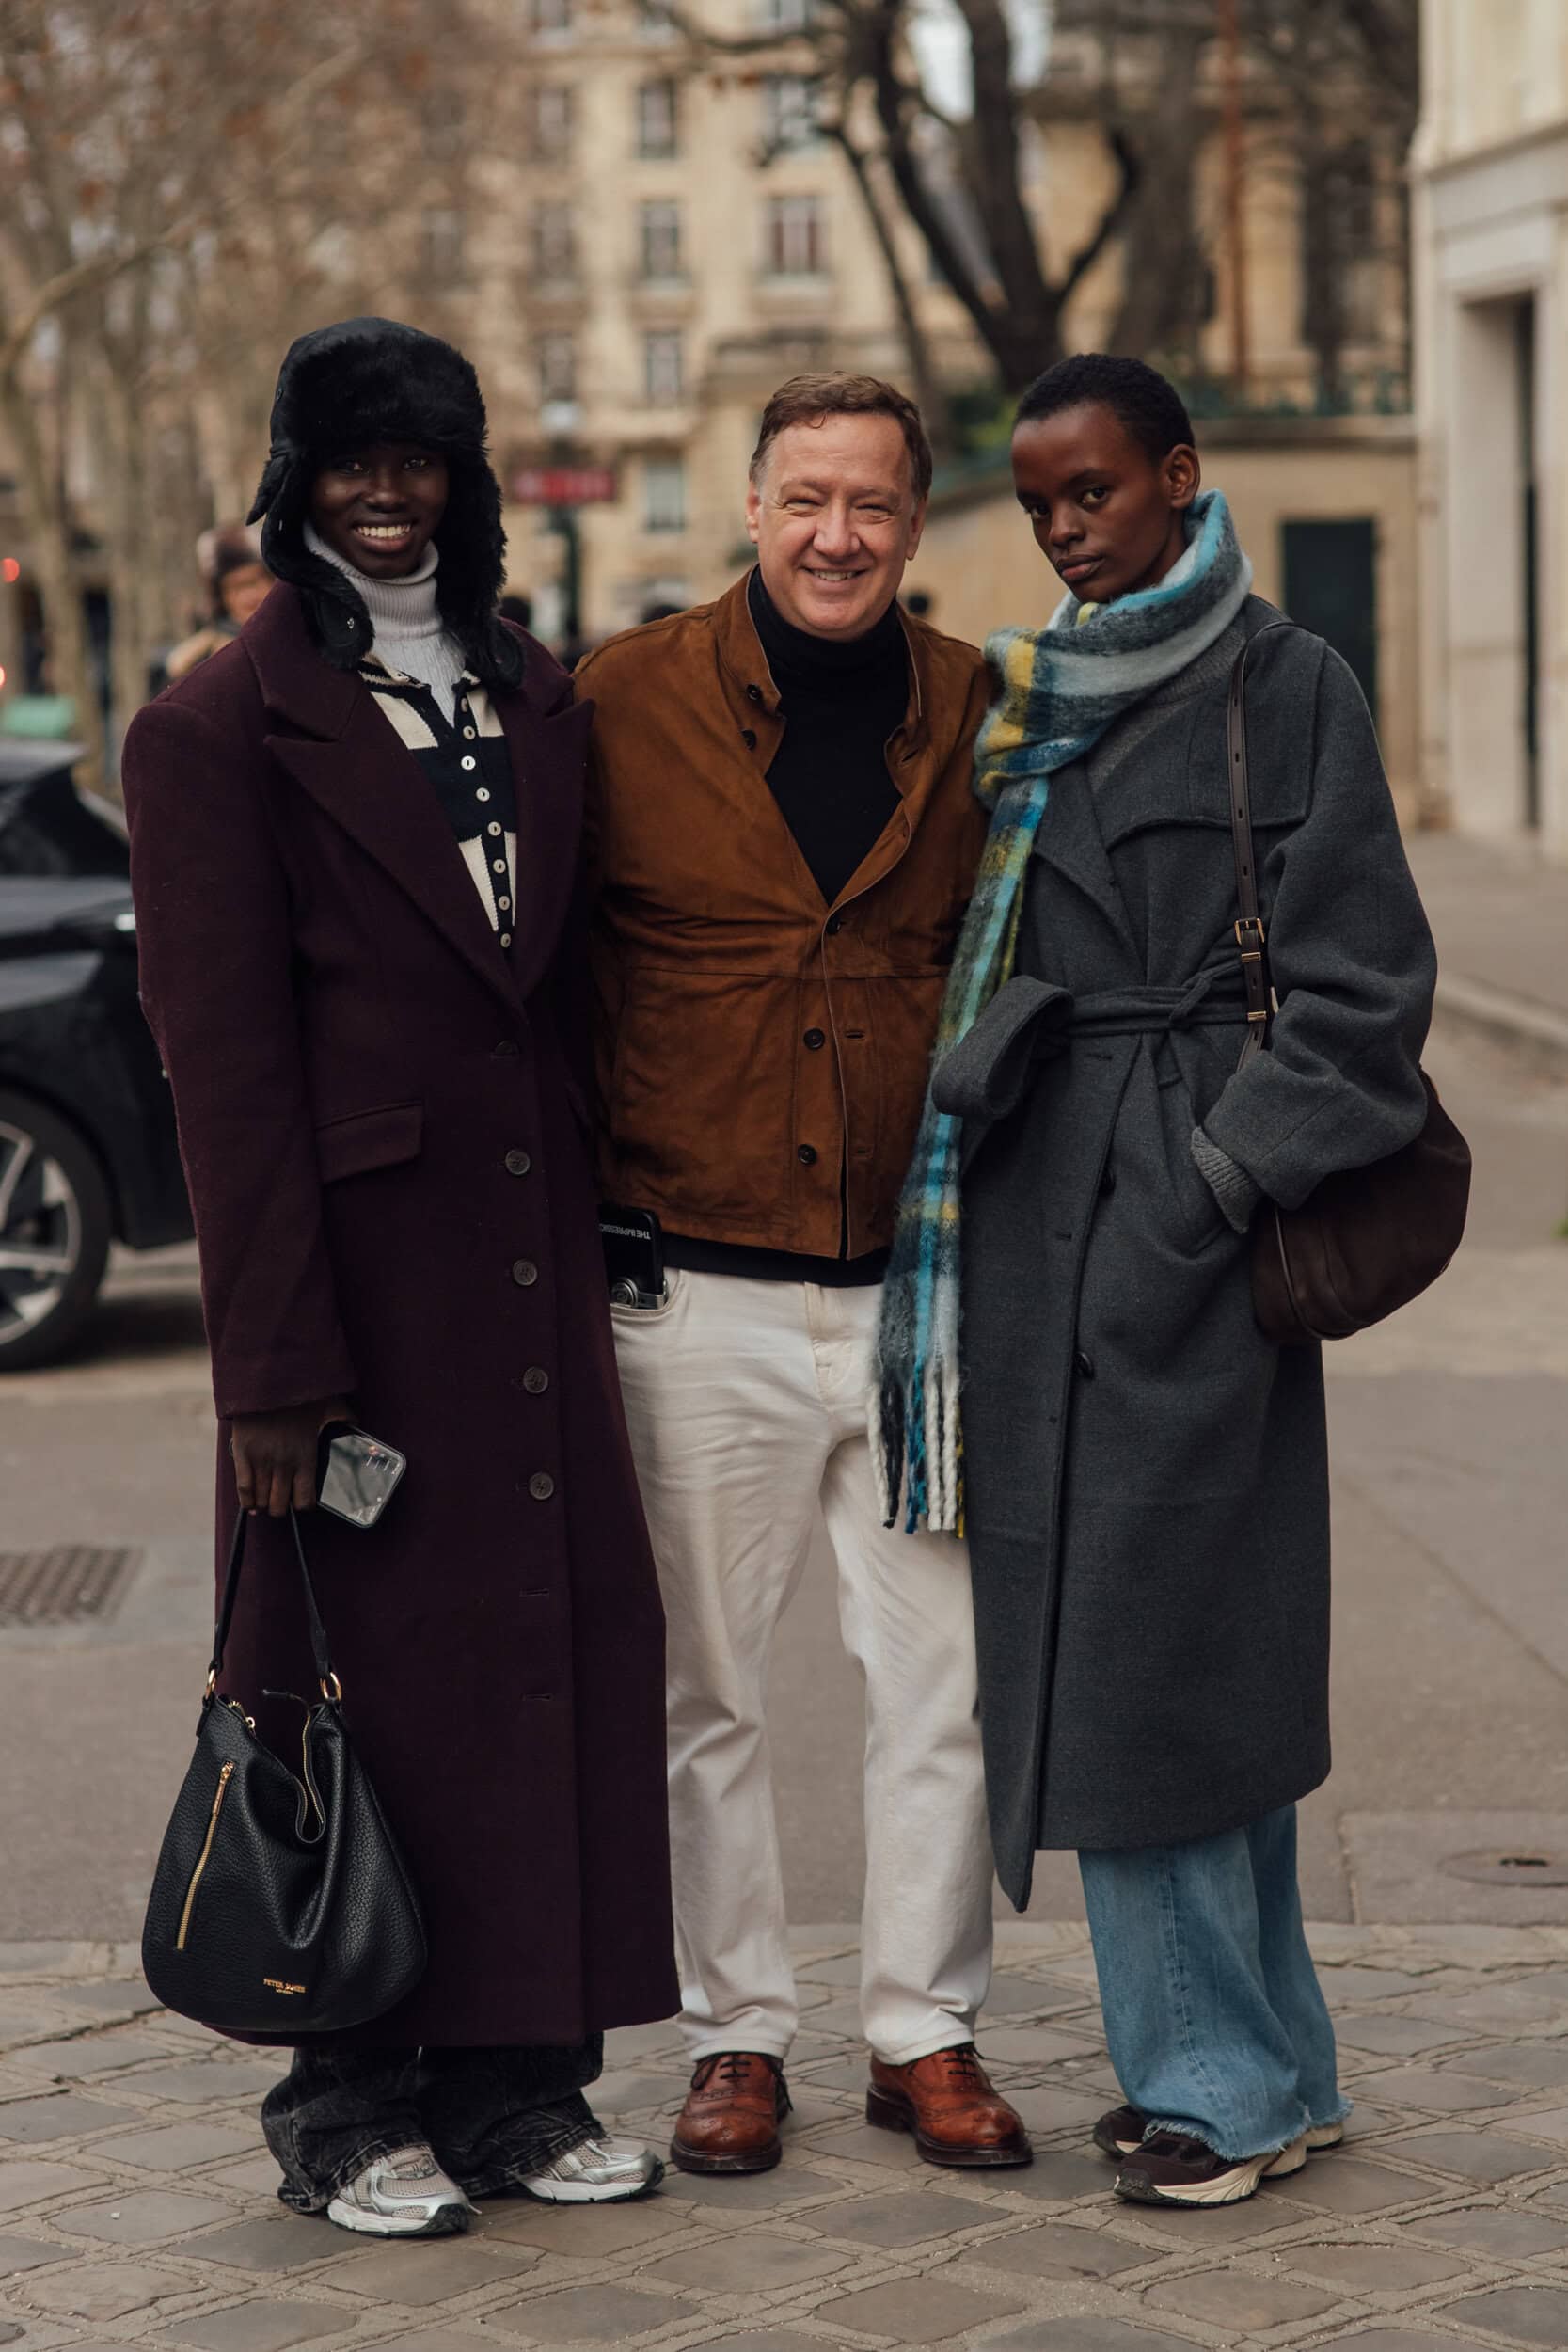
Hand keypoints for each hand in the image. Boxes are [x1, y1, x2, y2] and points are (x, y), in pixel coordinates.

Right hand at [230, 1398, 350, 1517]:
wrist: (269, 1381)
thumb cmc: (302, 1394)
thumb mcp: (330, 1406)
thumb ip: (344, 1419)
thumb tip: (356, 1423)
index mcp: (306, 1458)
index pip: (305, 1500)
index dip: (303, 1505)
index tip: (301, 1501)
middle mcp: (284, 1465)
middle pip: (280, 1505)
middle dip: (281, 1508)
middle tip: (281, 1503)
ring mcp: (262, 1461)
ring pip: (262, 1499)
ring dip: (264, 1504)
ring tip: (266, 1502)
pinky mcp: (243, 1454)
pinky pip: (243, 1488)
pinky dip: (247, 1500)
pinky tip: (251, 1504)